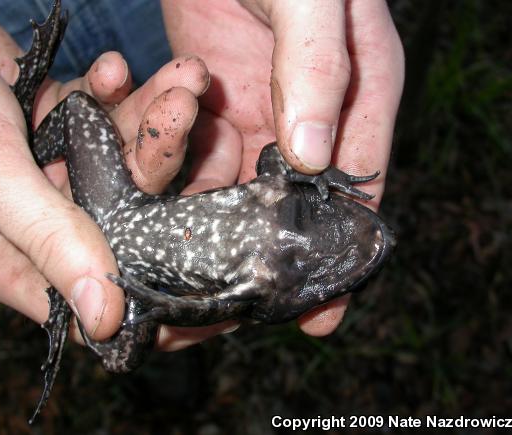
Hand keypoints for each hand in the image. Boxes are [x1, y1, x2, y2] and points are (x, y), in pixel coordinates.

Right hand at [0, 0, 225, 348]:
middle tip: (194, 113)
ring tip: (183, 78)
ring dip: (153, 114)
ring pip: (124, 155)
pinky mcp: (56, 121)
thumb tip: (106, 321)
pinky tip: (111, 67)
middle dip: (163, 161)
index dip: (153, 299)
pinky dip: (112, 88)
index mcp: (13, 255)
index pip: (95, 297)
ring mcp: (52, 166)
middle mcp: (40, 217)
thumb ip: (49, 240)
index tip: (212, 275)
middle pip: (128, 211)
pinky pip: (103, 112)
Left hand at [161, 0, 403, 334]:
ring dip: (212, 234)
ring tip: (184, 284)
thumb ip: (316, 70)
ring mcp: (257, 108)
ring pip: (238, 190)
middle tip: (235, 314)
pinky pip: (195, 155)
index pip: (355, 189)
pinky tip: (157, 224)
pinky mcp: (209, 98)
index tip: (316, 316)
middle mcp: (308, 112)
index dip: (335, 256)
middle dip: (265, 261)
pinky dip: (179, 187)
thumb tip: (310, 158)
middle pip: (292, 206)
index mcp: (354, 93)